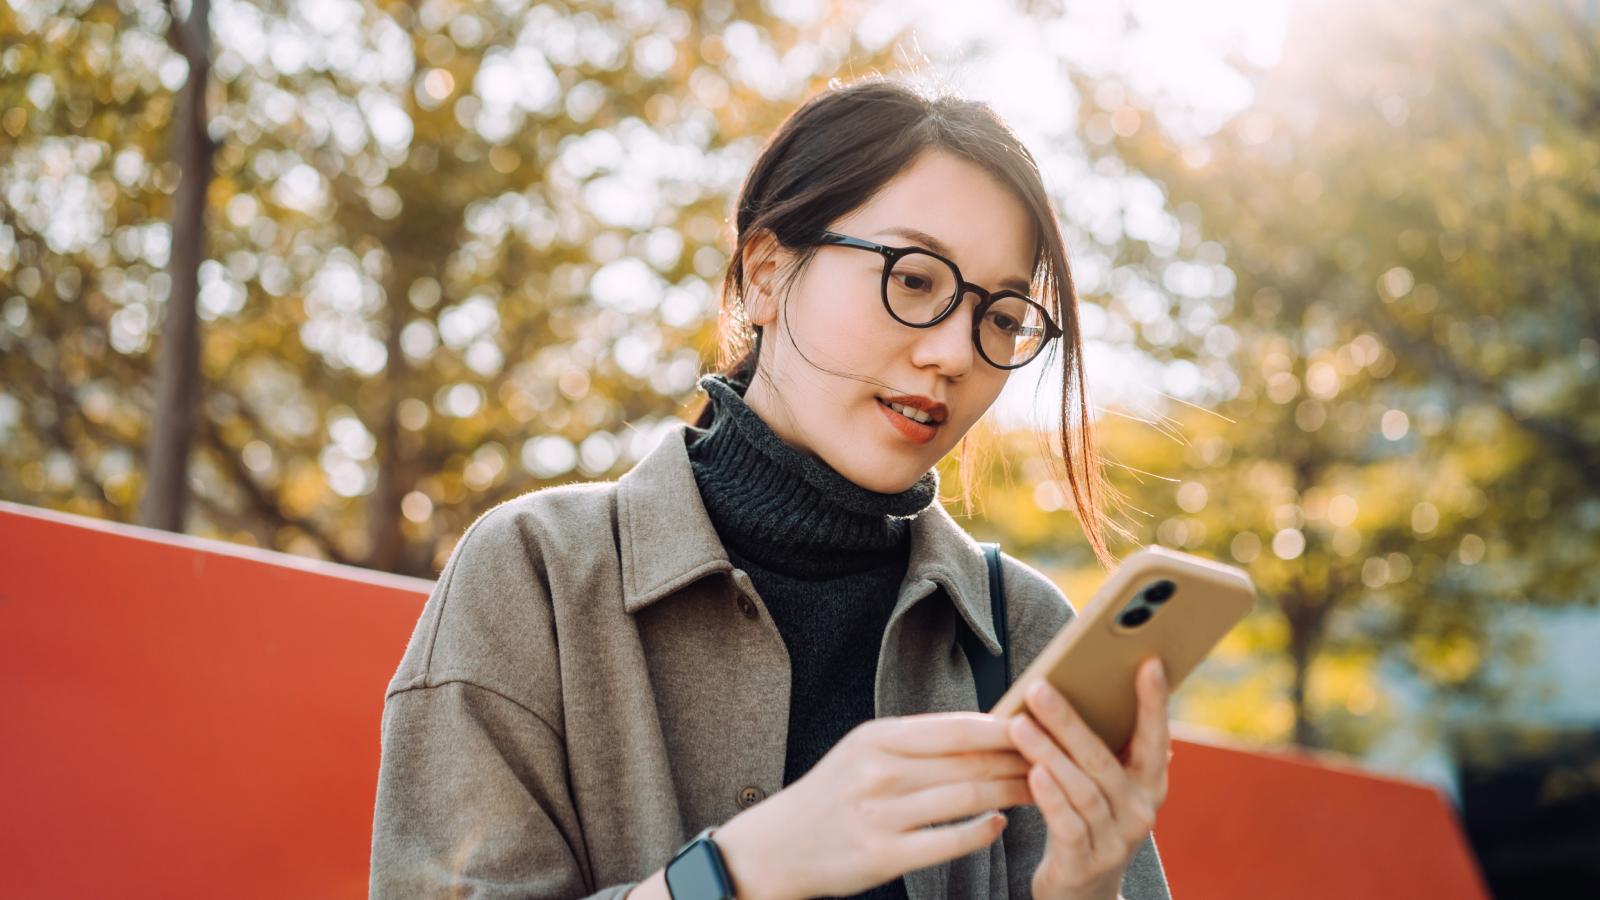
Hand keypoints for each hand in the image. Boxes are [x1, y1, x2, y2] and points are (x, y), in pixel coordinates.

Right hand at [714, 712, 1033, 899]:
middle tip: (1054, 761)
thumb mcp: (862, 753)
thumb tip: (982, 729)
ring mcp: (880, 816)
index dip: (1004, 728)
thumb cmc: (830, 796)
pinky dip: (982, 833)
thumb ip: (914, 742)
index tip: (1040, 727)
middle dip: (1018, 762)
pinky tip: (1000, 826)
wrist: (773, 848)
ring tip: (1038, 791)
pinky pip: (949, 842)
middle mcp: (878, 773)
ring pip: (966, 800)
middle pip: (968, 764)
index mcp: (876, 739)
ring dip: (1010, 795)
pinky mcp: (883, 857)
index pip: (956, 728)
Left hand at [1007, 657, 1170, 899]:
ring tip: (1019, 725)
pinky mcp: (1086, 865)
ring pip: (1082, 790)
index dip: (1153, 702)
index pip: (1155, 738)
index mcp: (1149, 785)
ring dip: (1048, 754)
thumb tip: (1074, 688)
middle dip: (1069, 721)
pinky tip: (1033, 773)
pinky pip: (1069, 826)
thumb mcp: (1102, 787)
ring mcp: (1116, 841)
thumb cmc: (1087, 821)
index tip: (1149, 662)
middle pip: (1103, 759)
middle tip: (1038, 687)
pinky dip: (1051, 798)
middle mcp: (1139, 811)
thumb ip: (1099, 750)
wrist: (1083, 895)